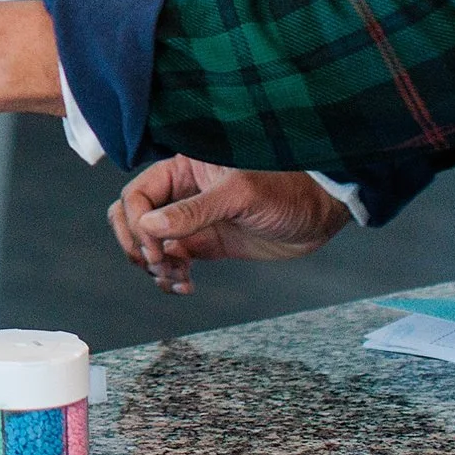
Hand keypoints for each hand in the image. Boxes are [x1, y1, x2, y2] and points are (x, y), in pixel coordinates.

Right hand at [107, 156, 351, 292]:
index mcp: (184, 169)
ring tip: (176, 279)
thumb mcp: (238, 196)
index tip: (155, 250)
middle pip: (133, 218)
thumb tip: (149, 227)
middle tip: (158, 265)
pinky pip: (173, 261)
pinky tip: (184, 285)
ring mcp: (192, 220)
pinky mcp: (206, 244)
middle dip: (138, 245)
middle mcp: (182, 193)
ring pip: (150, 243)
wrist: (320, 213)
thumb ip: (193, 211)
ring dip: (154, 266)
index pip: (138, 195)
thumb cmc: (287, 189)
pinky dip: (171, 277)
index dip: (138, 224)